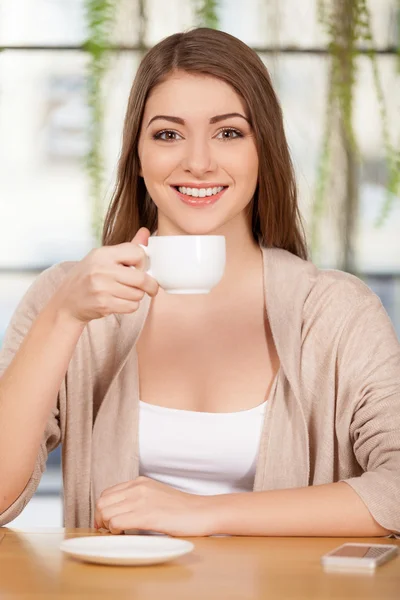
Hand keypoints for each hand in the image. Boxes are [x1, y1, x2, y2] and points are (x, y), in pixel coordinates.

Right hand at [49, 227, 158, 323]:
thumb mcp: (102, 258)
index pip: (138, 252)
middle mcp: (101, 269)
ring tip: (125, 293)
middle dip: (150, 285)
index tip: (140, 269)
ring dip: (137, 296)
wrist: (66, 302)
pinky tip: (120, 302)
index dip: (144, 262)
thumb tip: (146, 231)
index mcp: (103, 253)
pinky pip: (131, 306)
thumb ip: (127, 248)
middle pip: (142, 278)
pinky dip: (130, 306)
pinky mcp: (103, 304)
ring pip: (138, 294)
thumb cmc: (88, 278)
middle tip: (149, 288)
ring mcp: (102, 288)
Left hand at [94, 476, 213, 536]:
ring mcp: (142, 500)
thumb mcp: (156, 494)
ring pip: (106, 513)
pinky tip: (125, 535)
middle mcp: (138, 487)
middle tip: (109, 531)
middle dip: (100, 519)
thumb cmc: (181, 508)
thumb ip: (137, 497)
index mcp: (139, 482)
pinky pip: (117, 523)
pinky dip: (115, 532)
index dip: (102, 510)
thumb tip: (118, 512)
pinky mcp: (147, 515)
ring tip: (119, 533)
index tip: (105, 523)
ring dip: (107, 527)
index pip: (107, 493)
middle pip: (102, 503)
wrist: (201, 511)